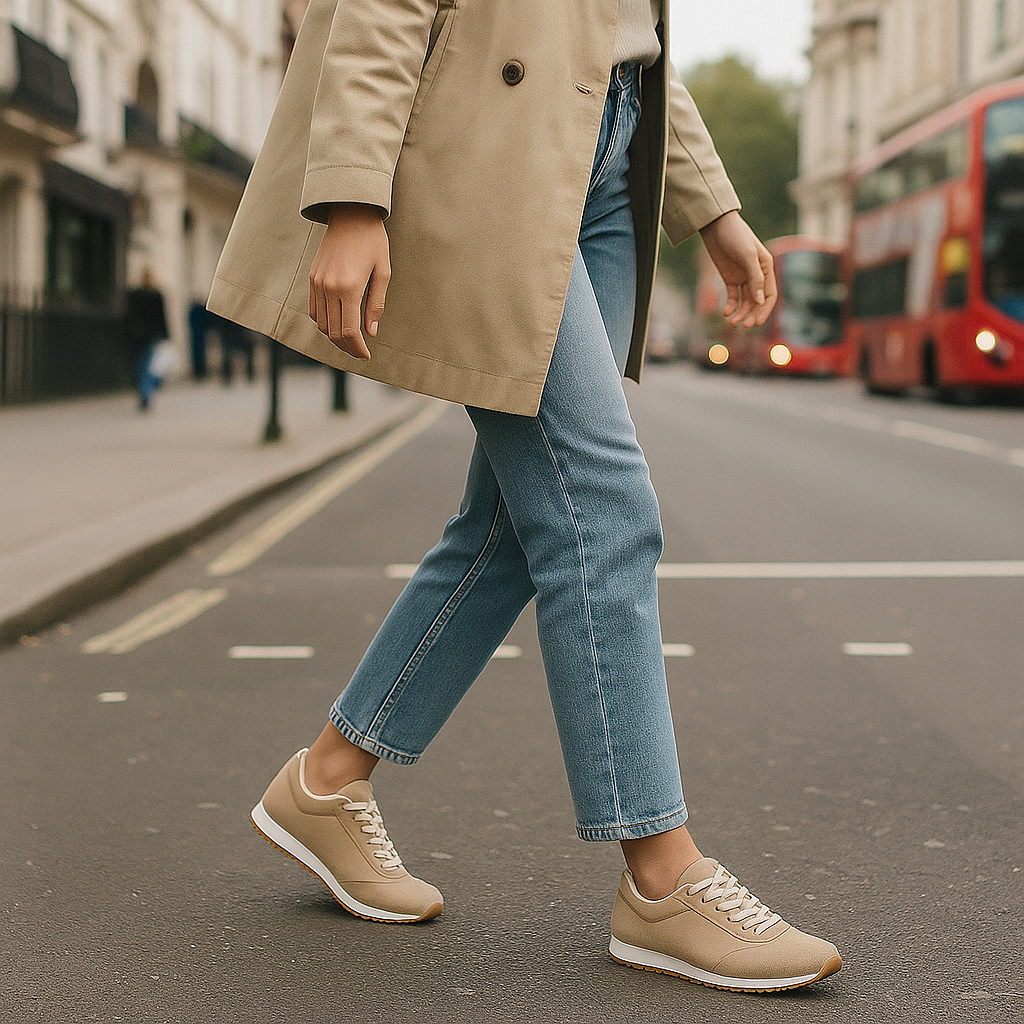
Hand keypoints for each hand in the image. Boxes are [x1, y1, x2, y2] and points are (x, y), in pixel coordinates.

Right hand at [308, 203, 390, 359]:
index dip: (358, 349)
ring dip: (335, 337)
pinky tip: (338, 323)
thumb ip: (376, 305)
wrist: (350, 214)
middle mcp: (329, 288)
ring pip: (322, 324)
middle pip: (334, 333)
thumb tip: (371, 333)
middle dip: (347, 348)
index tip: (367, 356)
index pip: (349, 331)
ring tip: (351, 341)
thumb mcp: (383, 272)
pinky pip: (314, 310)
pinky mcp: (312, 278)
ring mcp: (317, 283)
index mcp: (349, 288)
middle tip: (360, 353)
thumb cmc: (373, 242)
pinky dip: (324, 323)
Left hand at [699, 211, 775, 328]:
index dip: (765, 310)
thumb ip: (755, 278)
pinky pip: (733, 297)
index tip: (757, 323)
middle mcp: (756, 274)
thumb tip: (760, 301)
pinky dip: (730, 306)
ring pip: (745, 301)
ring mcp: (743, 277)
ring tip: (732, 323)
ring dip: (740, 313)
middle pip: (757, 301)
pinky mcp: (730, 278)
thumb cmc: (735, 236)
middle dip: (751, 314)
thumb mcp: (747, 256)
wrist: (716, 226)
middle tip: (744, 326)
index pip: (770, 295)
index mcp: (766, 268)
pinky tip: (726, 312)